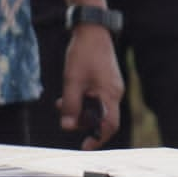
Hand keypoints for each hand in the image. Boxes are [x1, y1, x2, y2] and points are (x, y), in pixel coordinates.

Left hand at [58, 25, 123, 149]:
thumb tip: (68, 127)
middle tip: (65, 117)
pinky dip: (83, 100)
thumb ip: (71, 105)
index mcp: (110, 94)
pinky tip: (69, 94)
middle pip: (102, 117)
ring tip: (62, 104)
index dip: (99, 138)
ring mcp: (111, 86)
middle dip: (83, 121)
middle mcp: (114, 92)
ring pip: (97, 107)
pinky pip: (97, 97)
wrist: (93, 30)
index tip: (85, 146)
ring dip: (80, 110)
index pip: (110, 124)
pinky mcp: (106, 80)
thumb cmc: (83, 54)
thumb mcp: (72, 81)